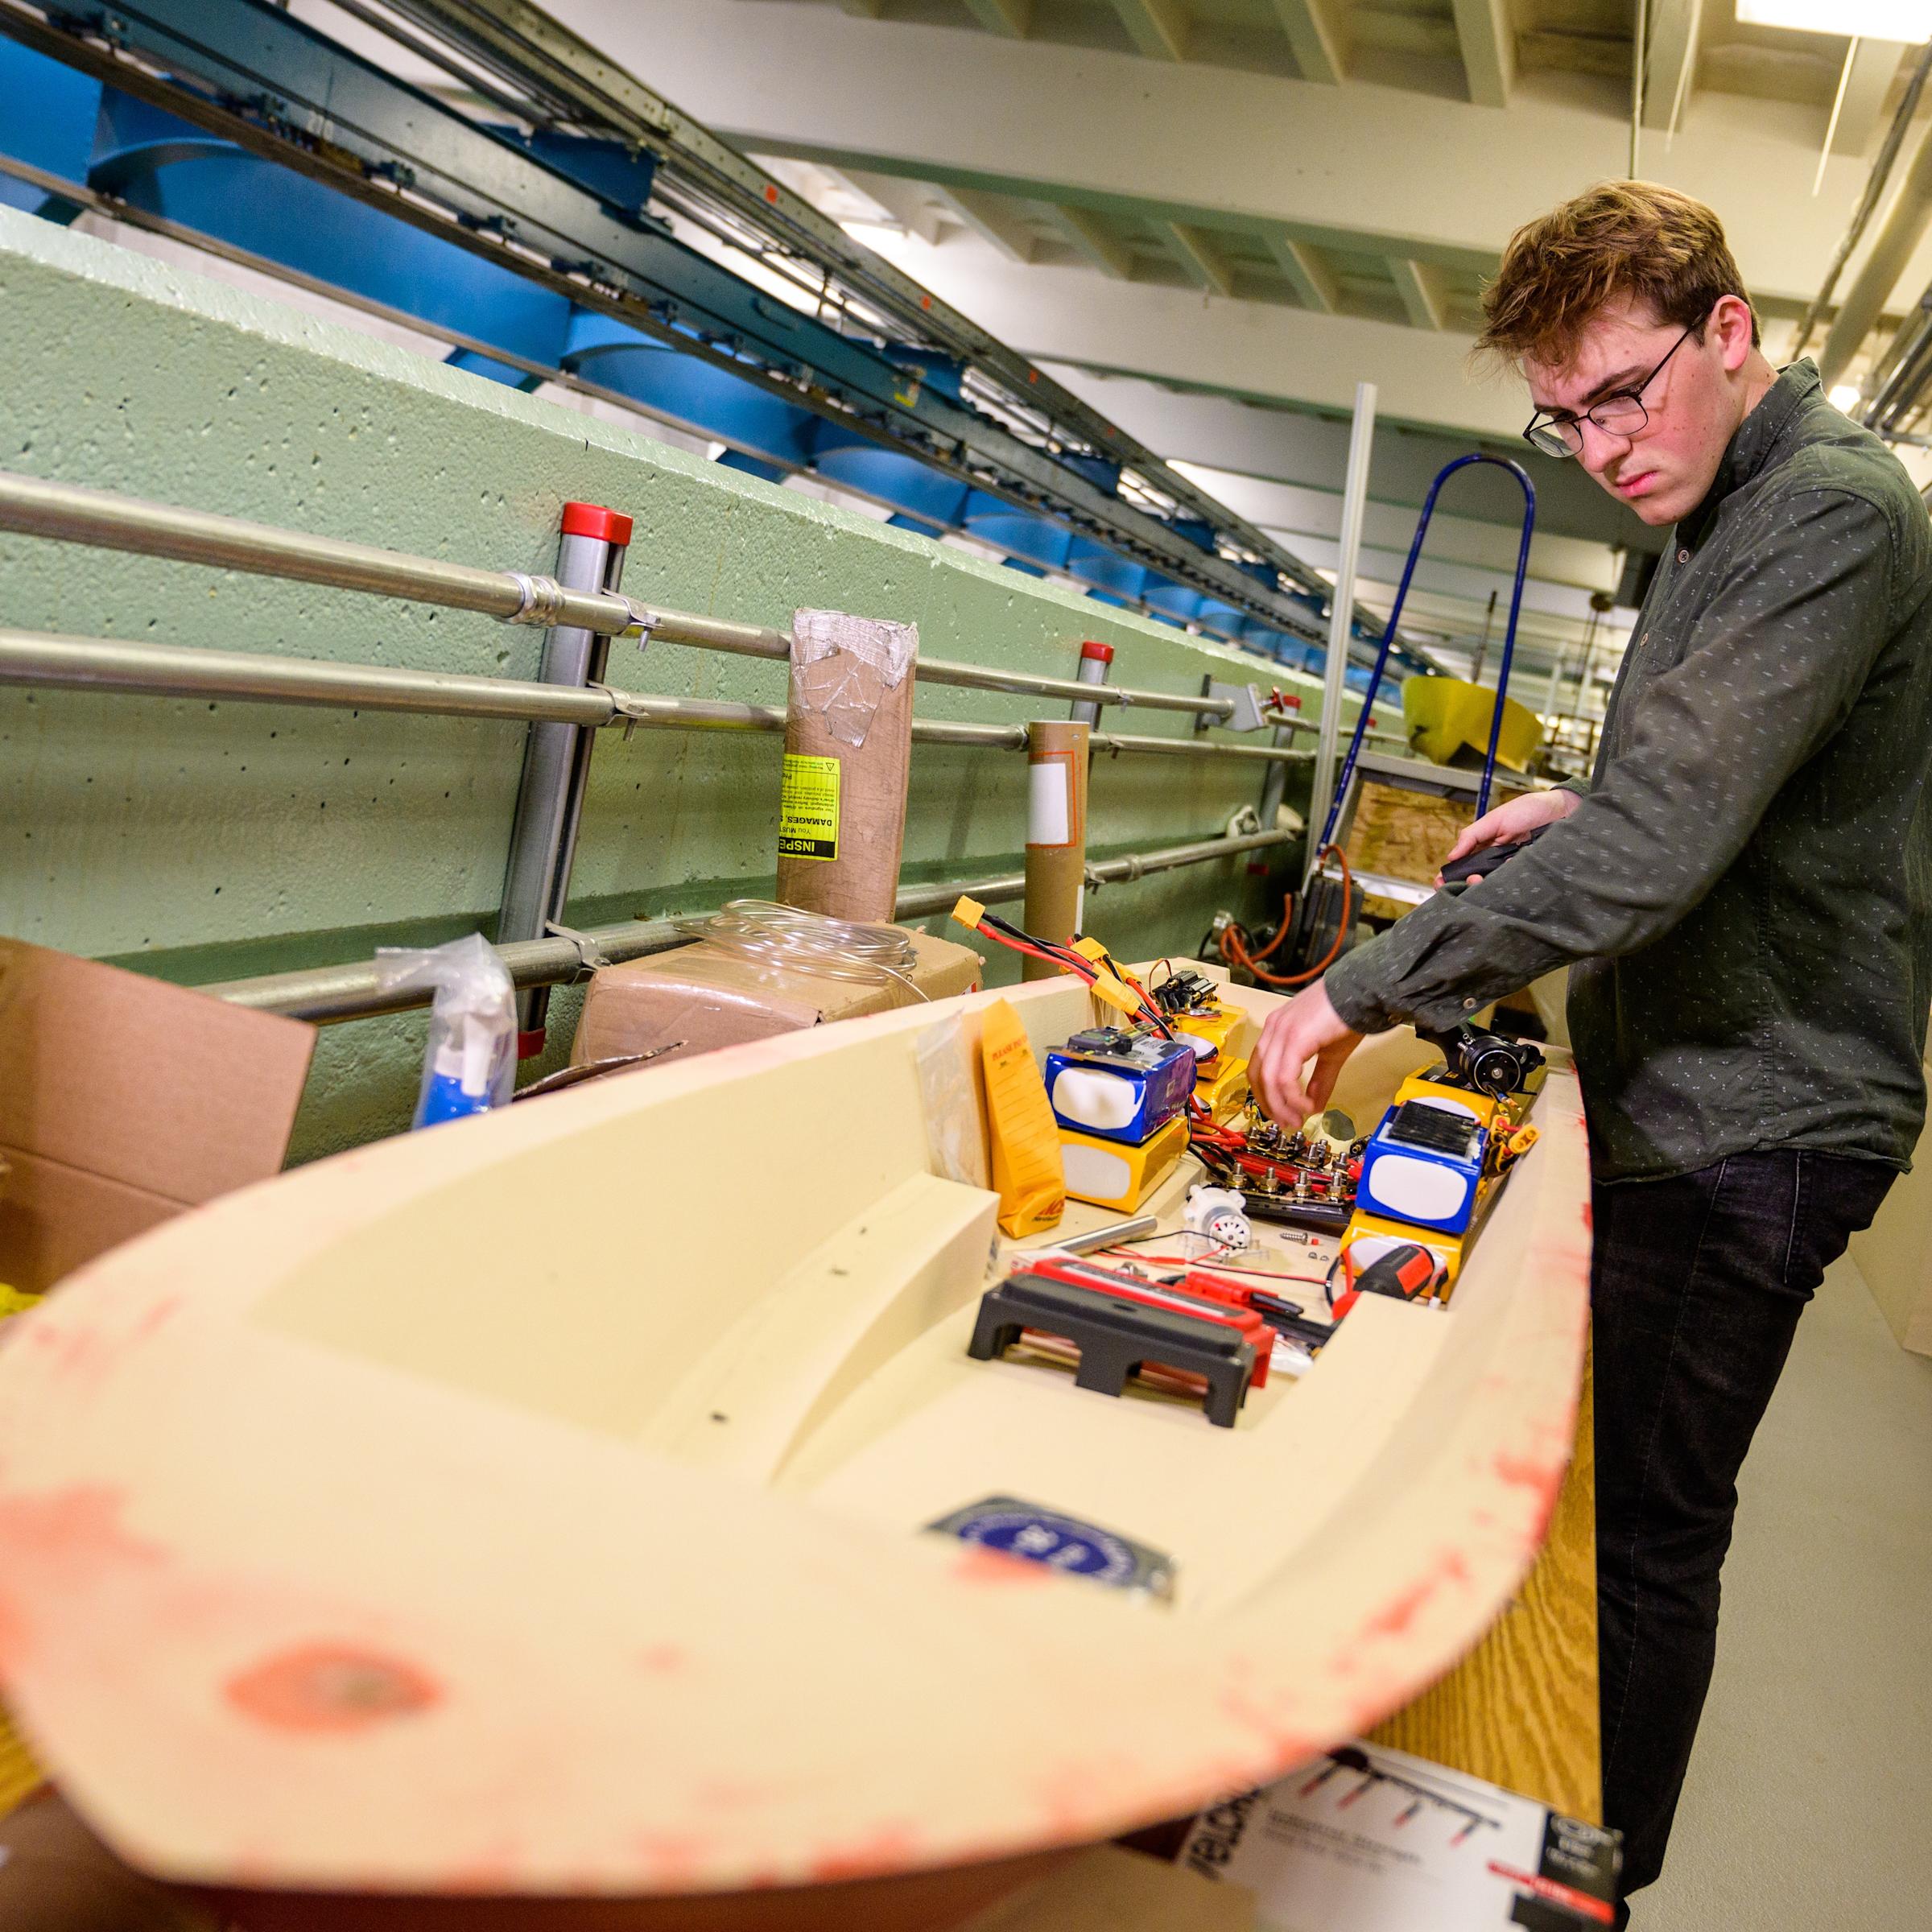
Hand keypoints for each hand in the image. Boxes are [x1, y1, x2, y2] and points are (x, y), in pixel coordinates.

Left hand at [1250, 982, 1363, 1131]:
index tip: (1280, 1113)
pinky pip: (1285, 1076)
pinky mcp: (1295, 1038)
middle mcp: (1274, 1029)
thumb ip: (1319, 1080)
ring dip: (1280, 1104)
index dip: (1266, 1094)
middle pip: (1257, 1075)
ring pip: (1268, 1078)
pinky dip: (1293, 1096)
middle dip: (1270, 1104)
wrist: (1362, 992)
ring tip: (1295, 1119)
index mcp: (1277, 1029)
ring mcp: (1282, 1032)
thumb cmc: (1347, 1016)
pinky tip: (1306, 1105)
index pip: (1258, 1067)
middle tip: (1286, 1122)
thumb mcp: (1330, 1054)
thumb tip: (1313, 1105)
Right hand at [1436, 786, 1579, 885]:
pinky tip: (1511, 869)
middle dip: (1468, 883)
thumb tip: (1452, 856)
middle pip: (1476, 880)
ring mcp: (1512, 868)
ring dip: (1486, 884)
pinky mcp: (1527, 873)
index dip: (1450, 877)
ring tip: (1484, 879)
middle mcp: (1496, 861)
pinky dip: (1510, 880)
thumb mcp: (1495, 820)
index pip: (1463, 866)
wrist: (1562, 811)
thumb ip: (1472, 835)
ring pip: (1493, 884)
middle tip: (1472, 880)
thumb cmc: (1529, 811)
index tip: (1441, 885)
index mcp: (1484, 847)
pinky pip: (1514, 882)